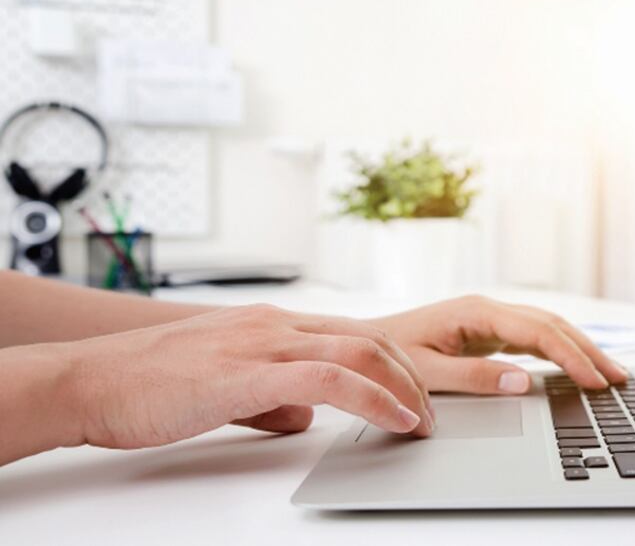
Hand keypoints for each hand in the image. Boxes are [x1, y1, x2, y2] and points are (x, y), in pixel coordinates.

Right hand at [60, 304, 434, 449]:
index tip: (416, 394)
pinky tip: (394, 420)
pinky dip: (372, 398)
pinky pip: (329, 380)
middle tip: (431, 413)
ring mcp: (262, 343)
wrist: (90, 380)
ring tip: (423, 422)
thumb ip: (271, 398)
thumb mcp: (224, 386)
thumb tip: (306, 416)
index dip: (393, 364)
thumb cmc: (147, 385)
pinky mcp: (248, 372)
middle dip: (411, 376)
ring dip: (403, 388)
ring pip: (359, 352)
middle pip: (368, 339)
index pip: (352, 336)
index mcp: (270, 325)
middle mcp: (274, 325)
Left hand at [368, 295, 627, 394]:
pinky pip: (533, 337)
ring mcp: (489, 318)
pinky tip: (576, 366)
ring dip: (579, 348)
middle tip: (619, 379)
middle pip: (552, 324)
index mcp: (477, 312)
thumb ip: (476, 377)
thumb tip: (524, 381)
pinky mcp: (487, 330)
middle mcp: (488, 309)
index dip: (572, 357)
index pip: (539, 332)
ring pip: (547, 327)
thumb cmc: (387, 356)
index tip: (596, 381)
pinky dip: (560, 351)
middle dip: (588, 350)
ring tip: (610, 373)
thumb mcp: (428, 371)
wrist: (360, 344)